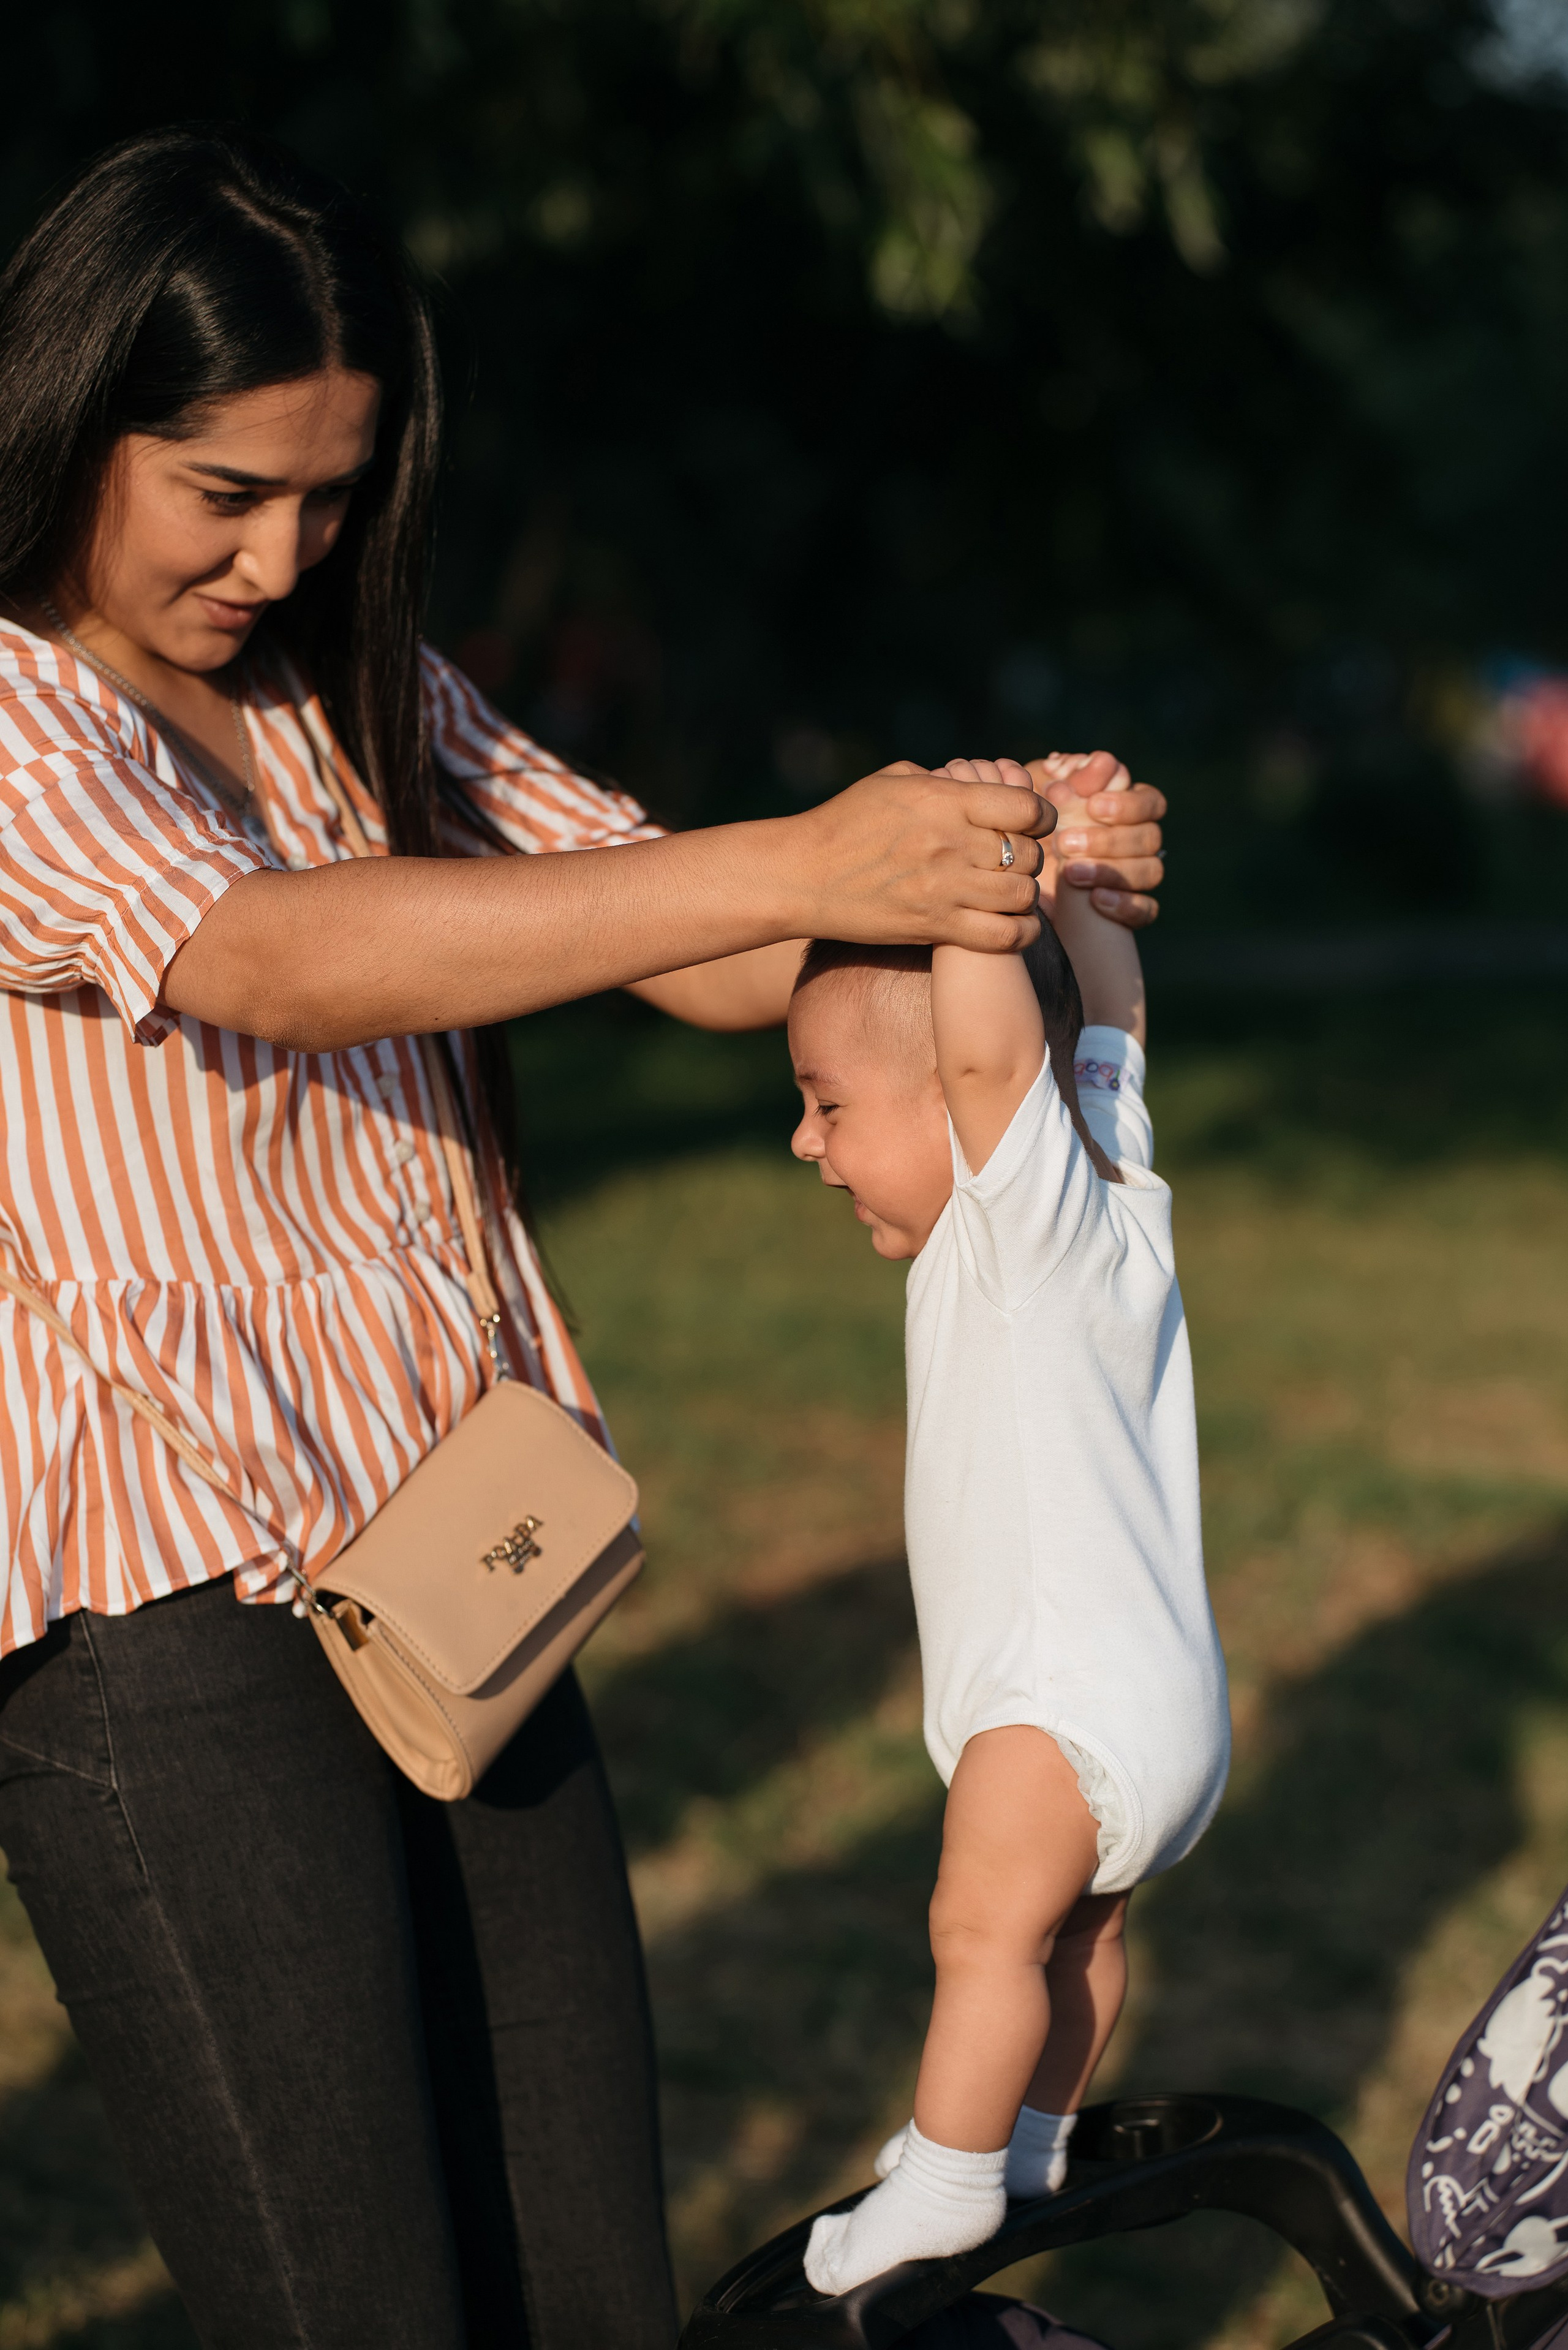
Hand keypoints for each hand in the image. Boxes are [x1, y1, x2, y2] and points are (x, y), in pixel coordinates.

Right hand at [799, 759, 1055, 952]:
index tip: (1033, 822)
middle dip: (1031, 856)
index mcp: (943, 799)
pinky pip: (1003, 936)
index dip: (1040, 815)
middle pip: (1028, 853)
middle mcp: (949, 843)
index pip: (1025, 806)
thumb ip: (943, 782)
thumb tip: (980, 782)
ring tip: (1012, 891)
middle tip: (1017, 860)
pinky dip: (1021, 932)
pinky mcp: (934, 927)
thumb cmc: (844, 823)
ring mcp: (943, 888)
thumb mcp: (892, 782)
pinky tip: (1015, 925)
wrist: (801, 876)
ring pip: (1021, 895)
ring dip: (1025, 894)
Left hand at [1027, 750, 1165, 928]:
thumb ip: (1067, 773)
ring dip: (1112, 870)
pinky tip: (1095, 900)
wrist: (1012, 871)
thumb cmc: (1029, 822)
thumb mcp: (1037, 794)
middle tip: (1066, 842)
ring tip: (1071, 873)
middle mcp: (1139, 841)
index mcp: (1128, 808)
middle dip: (1109, 840)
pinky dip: (1125, 904)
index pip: (1151, 802)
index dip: (1128, 804)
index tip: (1093, 805)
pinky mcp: (1130, 909)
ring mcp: (1137, 877)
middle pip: (1150, 838)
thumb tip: (1102, 762)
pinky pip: (1146, 909)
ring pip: (1150, 871)